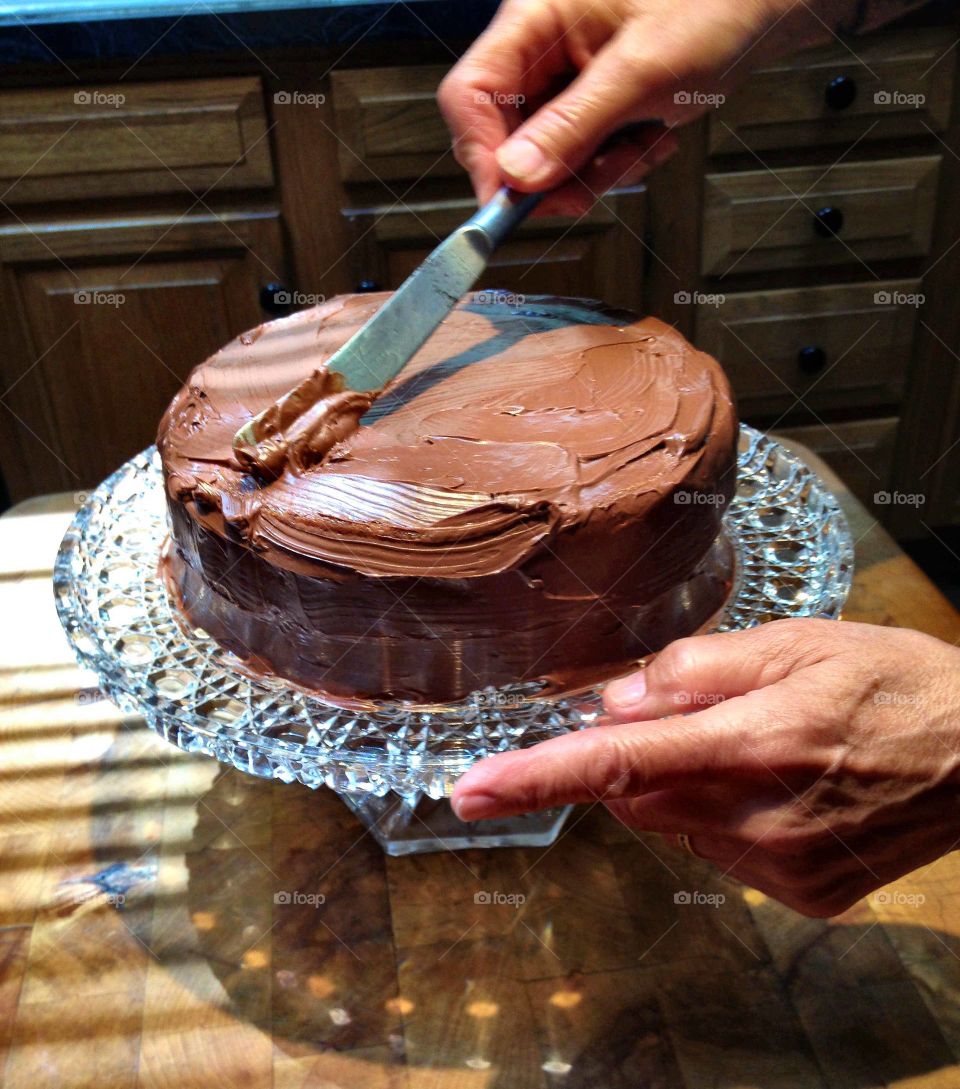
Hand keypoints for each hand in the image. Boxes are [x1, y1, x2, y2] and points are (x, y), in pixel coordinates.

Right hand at [438, 0, 850, 214]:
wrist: (773, 0)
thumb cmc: (717, 1)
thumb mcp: (642, 71)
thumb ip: (573, 126)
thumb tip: (516, 174)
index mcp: (536, 16)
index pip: (472, 94)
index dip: (483, 154)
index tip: (509, 204)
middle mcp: (544, 47)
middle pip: (507, 132)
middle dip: (551, 172)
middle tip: (588, 190)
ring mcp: (571, 76)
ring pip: (549, 153)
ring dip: (595, 170)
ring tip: (641, 145)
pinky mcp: (598, 99)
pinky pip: (585, 153)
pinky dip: (618, 161)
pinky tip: (653, 135)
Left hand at [451, 619, 959, 916]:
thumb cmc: (891, 682)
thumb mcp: (796, 640)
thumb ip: (696, 667)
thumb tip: (616, 699)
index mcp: (751, 742)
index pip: (615, 764)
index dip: (534, 778)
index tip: (470, 793)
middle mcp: (759, 818)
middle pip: (639, 796)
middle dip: (640, 757)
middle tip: (699, 716)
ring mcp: (783, 868)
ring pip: (678, 826)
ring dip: (690, 786)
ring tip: (765, 747)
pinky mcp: (804, 896)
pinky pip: (723, 854)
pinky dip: (728, 818)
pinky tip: (786, 788)